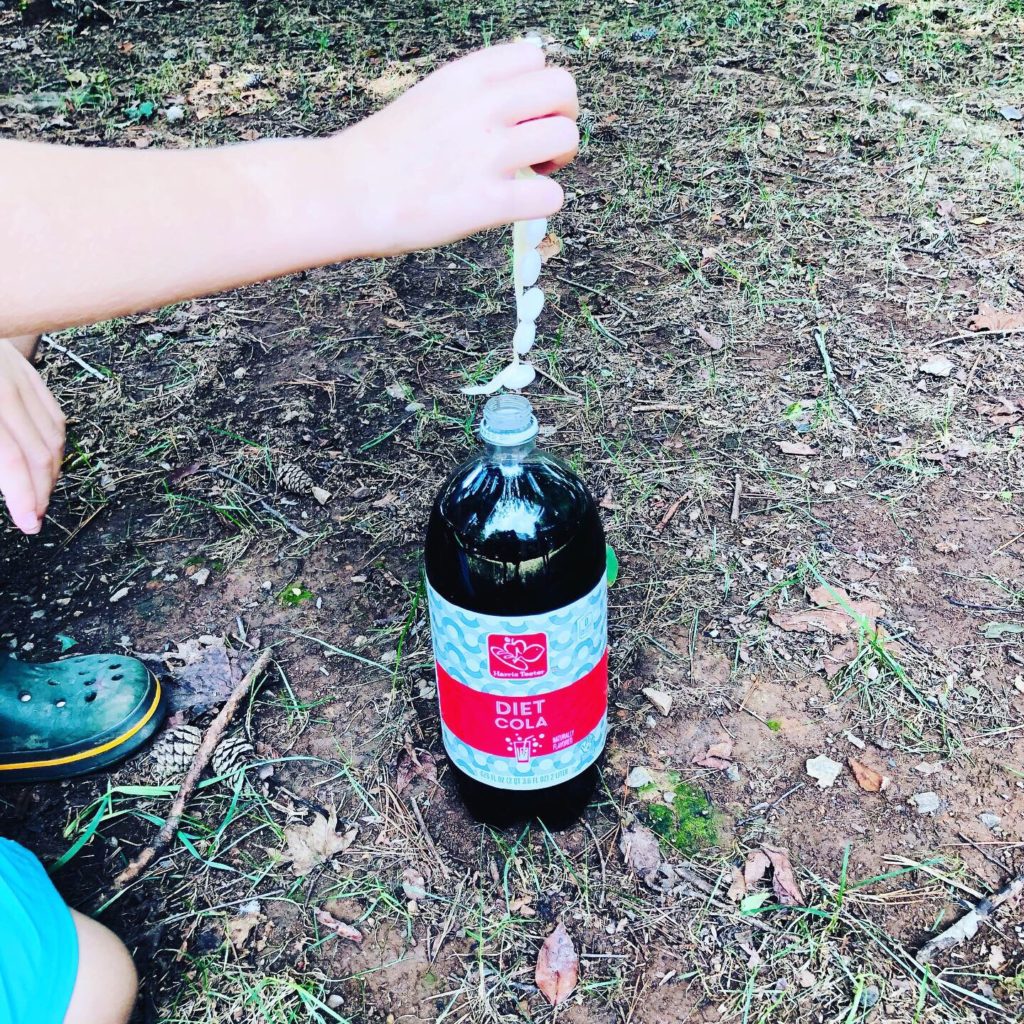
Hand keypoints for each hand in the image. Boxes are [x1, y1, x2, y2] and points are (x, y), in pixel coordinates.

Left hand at [0, 343, 65, 533]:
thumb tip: (4, 474)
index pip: (11, 458)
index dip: (23, 495)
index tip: (29, 522)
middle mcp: (4, 388)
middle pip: (38, 451)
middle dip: (40, 491)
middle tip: (34, 517)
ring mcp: (19, 376)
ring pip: (52, 435)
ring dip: (51, 472)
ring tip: (41, 495)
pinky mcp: (26, 370)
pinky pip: (54, 414)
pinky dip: (55, 443)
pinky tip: (48, 460)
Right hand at [335, 42, 578, 256]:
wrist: (343, 194)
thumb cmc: (384, 154)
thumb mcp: (430, 98)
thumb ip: (475, 93)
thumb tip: (521, 92)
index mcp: (465, 76)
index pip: (535, 57)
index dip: (538, 90)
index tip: (521, 117)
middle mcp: (481, 107)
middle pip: (563, 89)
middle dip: (561, 119)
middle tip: (537, 148)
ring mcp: (486, 154)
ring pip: (566, 138)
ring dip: (558, 161)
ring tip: (529, 176)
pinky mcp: (486, 203)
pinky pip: (552, 197)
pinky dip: (543, 203)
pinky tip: (518, 207)